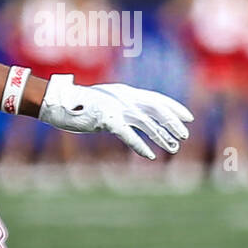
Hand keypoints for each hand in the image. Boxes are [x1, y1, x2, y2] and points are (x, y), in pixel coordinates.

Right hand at [38, 74, 192, 159]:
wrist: (58, 101)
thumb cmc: (82, 104)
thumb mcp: (109, 102)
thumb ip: (125, 108)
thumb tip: (141, 120)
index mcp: (127, 92)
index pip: (157, 98)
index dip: (174, 108)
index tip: (189, 117)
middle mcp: (124, 98)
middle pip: (156, 109)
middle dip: (172, 123)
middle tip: (184, 135)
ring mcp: (115, 108)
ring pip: (146, 123)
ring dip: (161, 136)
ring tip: (173, 147)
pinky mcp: (106, 120)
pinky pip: (128, 134)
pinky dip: (140, 145)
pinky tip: (150, 155)